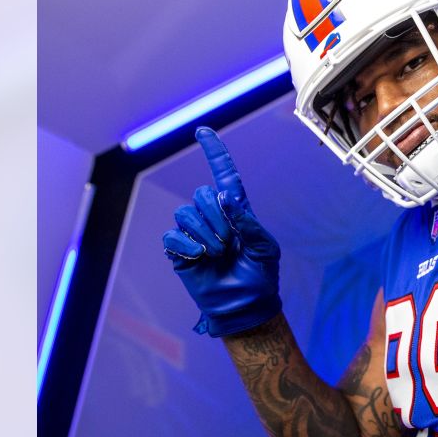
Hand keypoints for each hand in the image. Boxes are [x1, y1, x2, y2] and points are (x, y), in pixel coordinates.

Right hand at [163, 127, 282, 335]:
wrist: (245, 306)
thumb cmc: (259, 276)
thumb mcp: (264, 247)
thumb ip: (248, 221)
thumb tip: (226, 198)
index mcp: (236, 211)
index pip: (223, 174)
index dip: (214, 152)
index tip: (202, 130)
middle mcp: (213, 217)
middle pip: (202, 194)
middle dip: (217, 218)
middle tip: (229, 243)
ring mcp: (194, 233)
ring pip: (185, 213)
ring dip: (205, 233)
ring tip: (217, 253)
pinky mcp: (179, 250)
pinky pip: (173, 235)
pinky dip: (188, 246)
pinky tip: (200, 259)